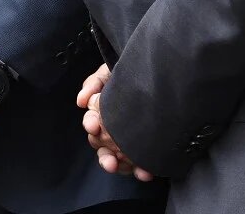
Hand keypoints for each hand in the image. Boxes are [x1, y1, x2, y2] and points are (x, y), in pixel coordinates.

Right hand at [78, 65, 152, 180]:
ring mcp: (128, 141)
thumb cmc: (136, 75)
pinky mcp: (145, 152)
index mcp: (103, 111)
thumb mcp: (111, 72)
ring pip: (116, 158)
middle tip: (109, 160)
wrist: (164, 78)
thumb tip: (80, 102)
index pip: (92, 121)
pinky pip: (139, 165)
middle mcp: (113, 128)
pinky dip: (140, 170)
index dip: (91, 124)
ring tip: (121, 168)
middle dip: (104, 155)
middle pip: (102, 145)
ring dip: (116, 165)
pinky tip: (145, 172)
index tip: (94, 126)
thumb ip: (93, 83)